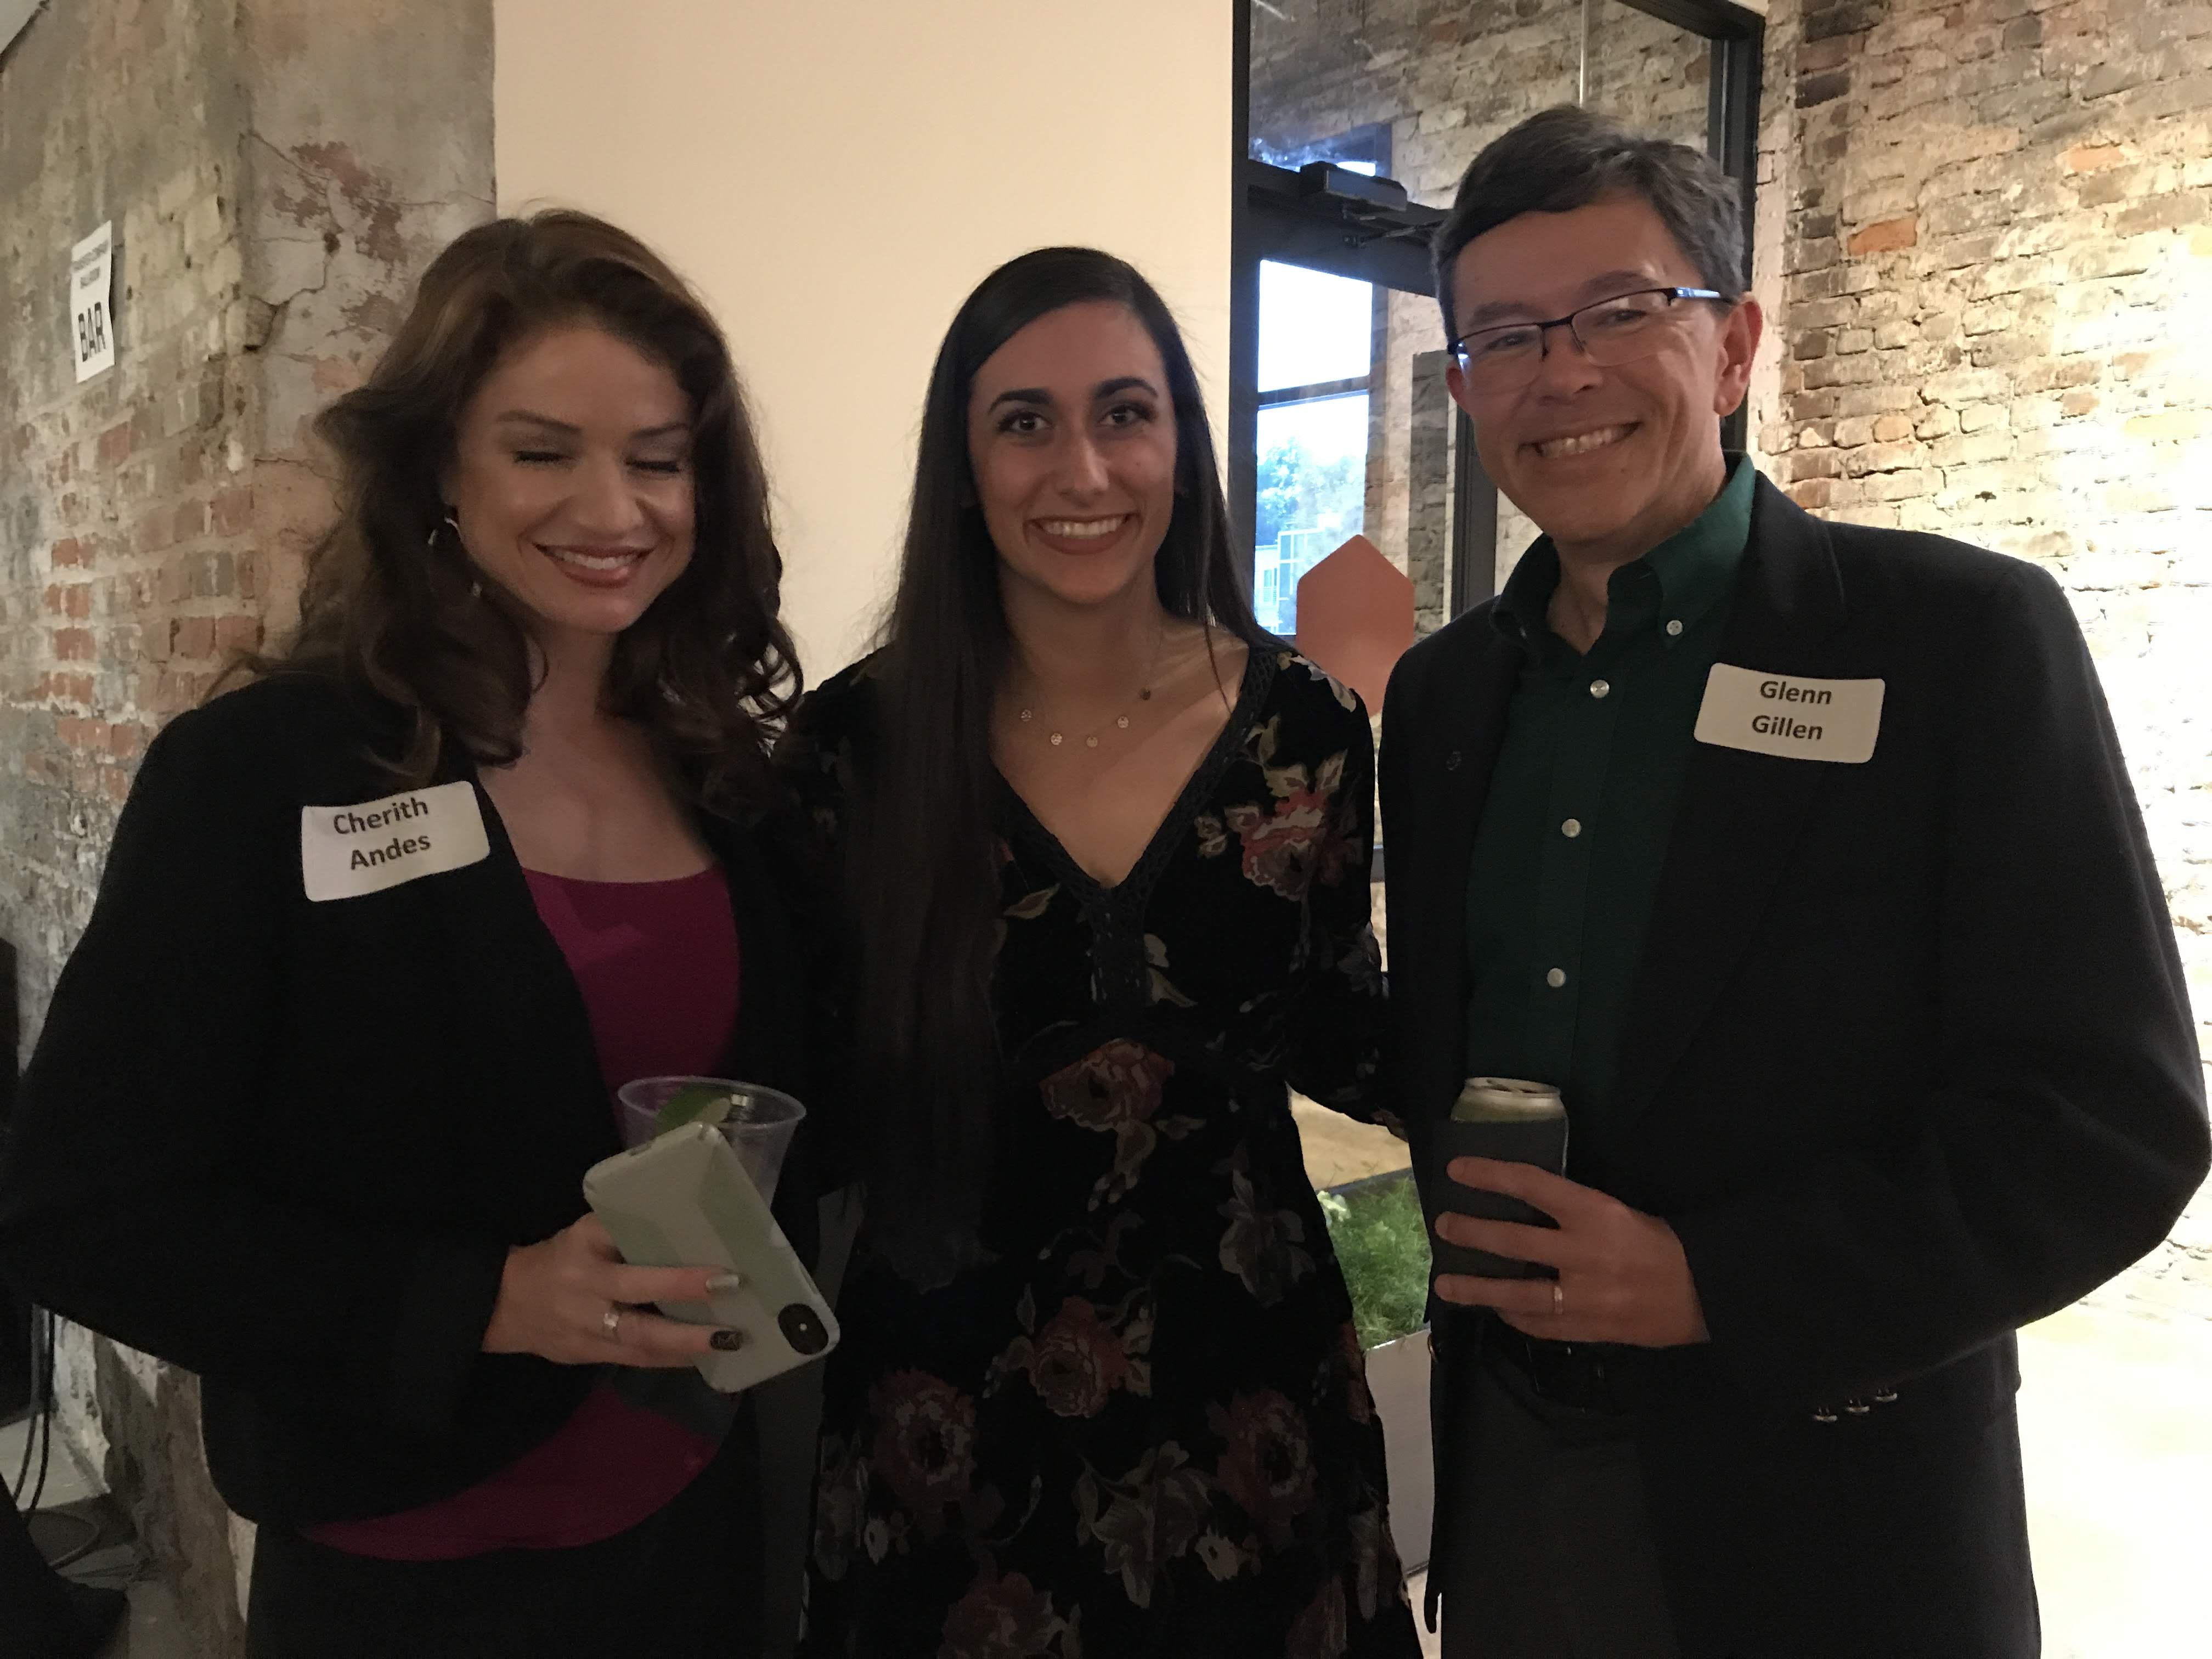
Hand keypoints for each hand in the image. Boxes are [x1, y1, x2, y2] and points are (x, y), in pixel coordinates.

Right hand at [482, 1213, 739, 1367]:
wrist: (503, 1303)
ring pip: (637, 1341)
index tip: (716, 1265)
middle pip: (635, 1301)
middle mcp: (583, 1290)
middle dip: (684, 1304)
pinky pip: (632, 1360)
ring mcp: (583, 1329)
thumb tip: (687, 1229)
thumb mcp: (585, 1234)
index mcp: (583, 1249)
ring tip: (728, 1340)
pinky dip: (668, 1359)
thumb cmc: (560, 1258)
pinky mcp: (585, 1355)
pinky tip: (700, 1357)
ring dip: (684, 1344)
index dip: (671, 1265)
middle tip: (731, 1301)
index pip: (626, 1247)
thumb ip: (625, 1232)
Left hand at [1432, 1157, 1709, 1347]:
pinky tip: (1495, 1309)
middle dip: (1473, 1232)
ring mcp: (1583, 1295)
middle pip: (1513, 1239)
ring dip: (1477, 1287)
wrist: (1705, 1294)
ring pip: (1516, 1291)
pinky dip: (1514, 1316)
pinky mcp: (1588, 1329)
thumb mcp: (1619, 1212)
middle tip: (1443, 1226)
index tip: (1457, 1169)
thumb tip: (1525, 1207)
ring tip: (1445, 1283)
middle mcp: (1583, 1252)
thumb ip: (1575, 1212)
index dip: (1491, 1175)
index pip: (1532, 1184)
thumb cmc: (1663, 1244)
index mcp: (1595, 1212)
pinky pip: (1539, 1325)